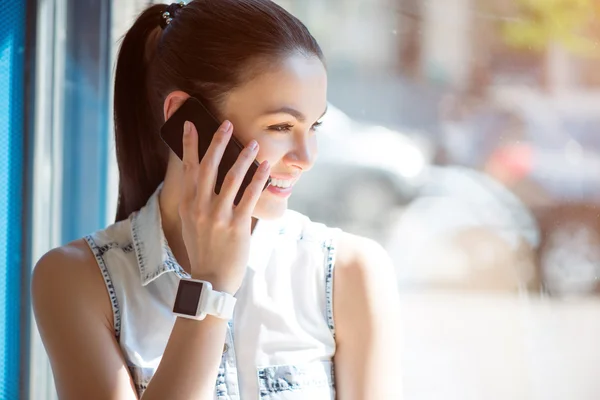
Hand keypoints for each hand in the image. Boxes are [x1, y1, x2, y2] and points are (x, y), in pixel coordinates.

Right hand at [178, 120, 269, 293]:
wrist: (211, 279)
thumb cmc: (204, 249)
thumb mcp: (192, 223)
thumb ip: (196, 200)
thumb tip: (204, 175)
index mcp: (188, 205)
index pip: (188, 168)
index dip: (190, 144)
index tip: (192, 124)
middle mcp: (201, 207)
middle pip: (208, 167)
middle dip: (218, 142)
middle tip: (227, 124)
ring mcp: (219, 216)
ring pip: (232, 178)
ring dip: (243, 157)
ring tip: (253, 144)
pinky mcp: (238, 226)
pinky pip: (250, 196)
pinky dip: (258, 179)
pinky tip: (265, 167)